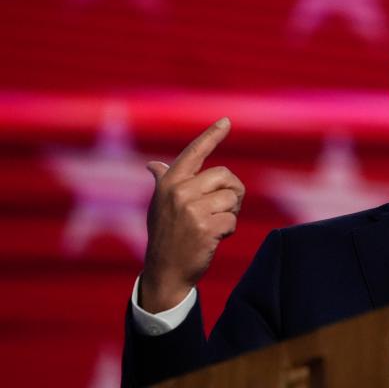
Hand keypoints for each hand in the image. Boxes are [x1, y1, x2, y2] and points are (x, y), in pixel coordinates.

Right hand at [139, 117, 244, 312]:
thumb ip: (162, 182)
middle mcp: (179, 192)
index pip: (194, 152)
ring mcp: (192, 210)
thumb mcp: (159, 205)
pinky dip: (229, 230)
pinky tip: (213, 239)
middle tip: (221, 209)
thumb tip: (153, 164)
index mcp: (169, 183)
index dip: (212, 135)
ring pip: (232, 199)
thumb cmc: (166, 235)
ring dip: (230, 214)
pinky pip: (233, 219)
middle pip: (225, 176)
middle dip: (232, 192)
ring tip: (213, 225)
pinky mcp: (205, 228)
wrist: (165, 271)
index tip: (226, 121)